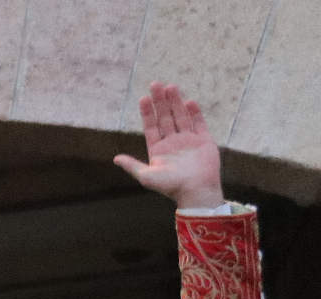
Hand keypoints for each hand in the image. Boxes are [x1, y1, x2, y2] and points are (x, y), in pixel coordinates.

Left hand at [113, 83, 224, 209]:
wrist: (196, 191)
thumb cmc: (170, 186)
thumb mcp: (146, 176)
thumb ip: (132, 166)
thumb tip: (115, 159)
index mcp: (159, 150)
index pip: (151, 127)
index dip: (147, 113)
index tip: (144, 98)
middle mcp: (173, 143)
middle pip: (165, 118)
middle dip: (161, 102)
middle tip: (156, 84)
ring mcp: (189, 141)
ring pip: (181, 117)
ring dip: (176, 102)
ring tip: (171, 86)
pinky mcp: (204, 141)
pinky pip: (199, 123)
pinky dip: (194, 113)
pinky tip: (189, 101)